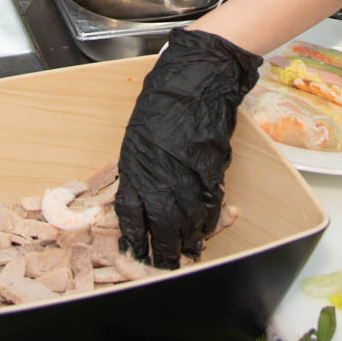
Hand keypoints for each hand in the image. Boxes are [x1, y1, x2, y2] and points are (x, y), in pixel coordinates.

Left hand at [116, 28, 261, 267]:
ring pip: (186, 219)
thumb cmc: (165, 96)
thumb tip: (140, 192)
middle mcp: (158, 173)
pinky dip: (209, 220)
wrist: (197, 75)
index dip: (133, 237)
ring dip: (187, 240)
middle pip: (159, 224)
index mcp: (134, 163)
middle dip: (163, 250)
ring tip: (189, 254)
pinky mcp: (212, 167)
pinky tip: (207, 230)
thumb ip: (139, 163)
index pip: (130, 213)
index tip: (134, 253)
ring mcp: (186, 171)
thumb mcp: (139, 131)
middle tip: (166, 265)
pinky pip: (210, 203)